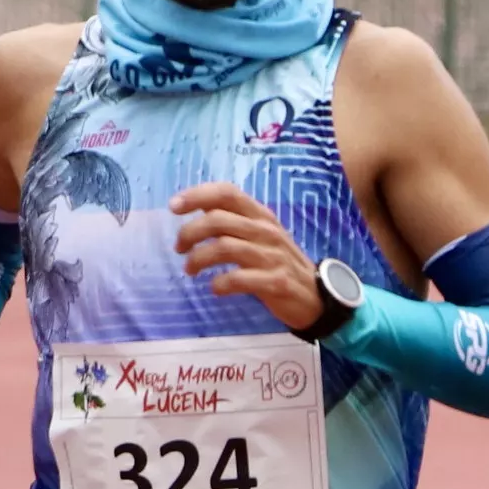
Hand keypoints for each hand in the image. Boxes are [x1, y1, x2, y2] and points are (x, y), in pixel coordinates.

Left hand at [172, 183, 322, 331]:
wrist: (315, 296)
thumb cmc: (278, 262)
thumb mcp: (259, 235)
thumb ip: (233, 221)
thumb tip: (197, 209)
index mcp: (260, 215)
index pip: (227, 193)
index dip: (197, 195)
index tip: (173, 206)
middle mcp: (266, 231)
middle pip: (218, 220)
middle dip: (190, 233)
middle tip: (179, 249)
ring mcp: (272, 256)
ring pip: (225, 247)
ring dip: (199, 259)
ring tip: (190, 270)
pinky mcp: (276, 282)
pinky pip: (241, 278)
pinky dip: (221, 283)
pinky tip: (214, 288)